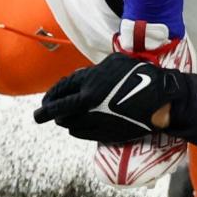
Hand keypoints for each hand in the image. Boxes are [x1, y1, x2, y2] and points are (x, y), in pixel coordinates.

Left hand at [34, 53, 179, 142]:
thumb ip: (94, 71)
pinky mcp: (104, 134)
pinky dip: (76, 129)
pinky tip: (75, 127)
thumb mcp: (113, 63)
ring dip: (64, 121)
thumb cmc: (138, 74)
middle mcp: (87, 102)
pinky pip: (83, 133)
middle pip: (60, 110)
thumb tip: (82, 77)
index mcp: (88, 82)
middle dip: (46, 113)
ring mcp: (95, 120)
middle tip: (38, 116)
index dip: (51, 96)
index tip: (44, 101)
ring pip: (70, 124)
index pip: (62, 90)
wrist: (158, 99)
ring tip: (60, 119)